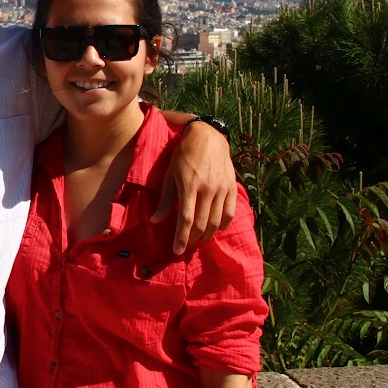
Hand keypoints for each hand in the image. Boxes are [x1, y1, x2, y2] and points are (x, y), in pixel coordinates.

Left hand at [153, 121, 236, 252]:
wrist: (207, 137)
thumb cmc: (183, 155)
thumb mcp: (170, 175)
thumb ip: (166, 200)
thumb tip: (155, 221)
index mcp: (189, 186)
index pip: (186, 220)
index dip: (181, 238)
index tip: (177, 251)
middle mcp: (208, 189)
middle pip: (202, 224)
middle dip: (194, 239)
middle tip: (187, 245)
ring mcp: (222, 189)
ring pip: (216, 222)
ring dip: (207, 235)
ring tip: (199, 239)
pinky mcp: (232, 187)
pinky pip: (230, 213)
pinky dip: (223, 224)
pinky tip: (215, 228)